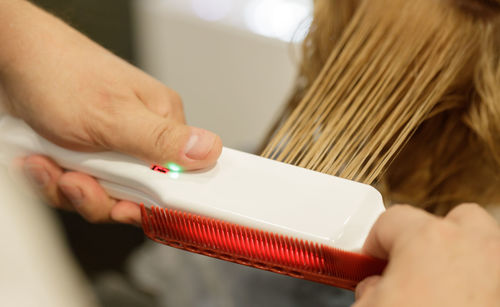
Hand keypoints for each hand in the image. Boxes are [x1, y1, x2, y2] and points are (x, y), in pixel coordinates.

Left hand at [0, 1, 221, 224]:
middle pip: (134, 196)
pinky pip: (76, 188)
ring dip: (66, 187)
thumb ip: (162, 140)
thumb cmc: (61, 73)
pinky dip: (52, 180)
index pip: (178, 179)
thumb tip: (209, 150)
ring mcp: (111, 149)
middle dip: (97, 195)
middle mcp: (140, 138)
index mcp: (162, 122)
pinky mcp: (85, 156)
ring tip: (49, 162)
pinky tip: (39, 159)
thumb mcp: (113, 115)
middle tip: (76, 178)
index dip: (152, 202)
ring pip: (100, 195)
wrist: (12, 60)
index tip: (124, 206)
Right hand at [353, 204, 499, 306]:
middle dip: (431, 237)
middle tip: (411, 266)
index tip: (371, 260)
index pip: (392, 219)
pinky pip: (495, 277)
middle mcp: (472, 247)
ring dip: (463, 256)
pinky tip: (464, 302)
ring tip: (442, 285)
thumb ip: (369, 289)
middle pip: (452, 220)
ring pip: (484, 242)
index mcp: (427, 240)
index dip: (375, 242)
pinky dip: (481, 284)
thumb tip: (376, 288)